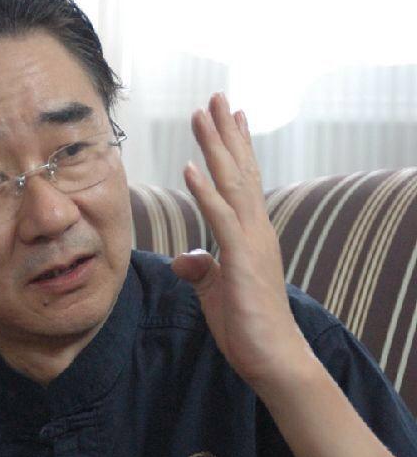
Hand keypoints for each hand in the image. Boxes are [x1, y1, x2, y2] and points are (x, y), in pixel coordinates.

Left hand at [172, 93, 305, 385]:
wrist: (272, 358)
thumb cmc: (247, 325)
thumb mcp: (217, 291)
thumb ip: (202, 270)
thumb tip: (184, 259)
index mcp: (250, 233)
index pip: (242, 181)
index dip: (234, 148)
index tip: (228, 117)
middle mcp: (256, 229)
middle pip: (238, 171)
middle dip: (225, 133)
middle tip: (216, 97)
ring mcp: (251, 242)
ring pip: (232, 184)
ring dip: (216, 147)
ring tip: (203, 113)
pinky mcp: (242, 260)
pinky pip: (222, 219)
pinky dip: (206, 192)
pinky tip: (192, 167)